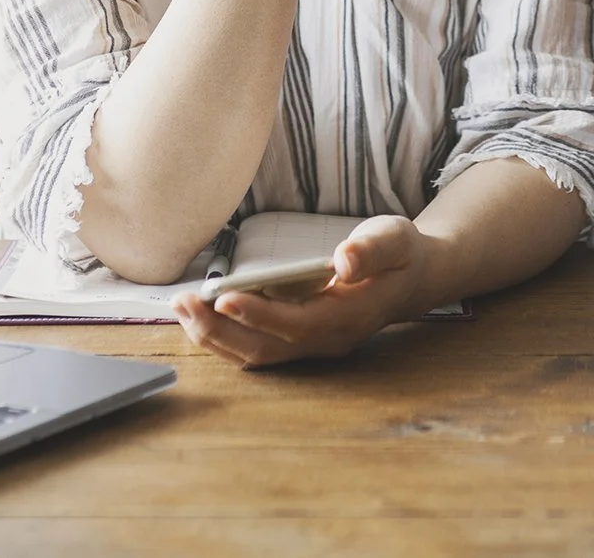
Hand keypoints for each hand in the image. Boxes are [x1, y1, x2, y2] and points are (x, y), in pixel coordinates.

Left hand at [170, 214, 426, 367]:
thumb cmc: (400, 255)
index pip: (298, 324)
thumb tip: (343, 259)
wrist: (411, 278)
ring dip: (215, 337)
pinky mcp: (299, 342)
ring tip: (181, 307)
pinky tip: (201, 316)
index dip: (260, 315)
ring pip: (257, 354)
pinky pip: (257, 348)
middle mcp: (327, 340)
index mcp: (350, 317)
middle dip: (220, 331)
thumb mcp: (396, 239)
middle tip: (183, 303)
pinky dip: (225, 336)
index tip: (224, 299)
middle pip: (266, 349)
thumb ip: (372, 249)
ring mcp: (312, 347)